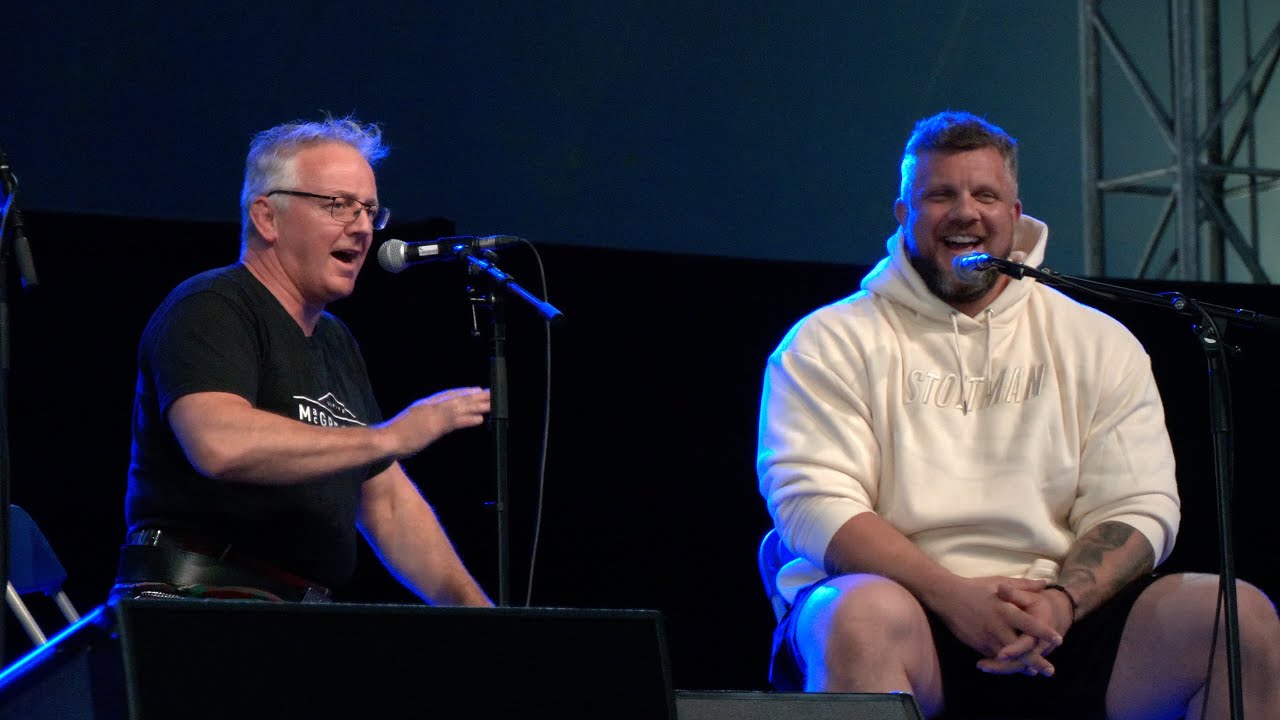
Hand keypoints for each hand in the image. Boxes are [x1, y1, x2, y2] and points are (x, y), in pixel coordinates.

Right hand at [379, 387, 490, 457]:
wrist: (383, 441)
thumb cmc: (391, 438)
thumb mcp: (409, 425)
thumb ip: (420, 422)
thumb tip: (427, 426)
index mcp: (423, 405)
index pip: (447, 395)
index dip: (462, 392)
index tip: (475, 390)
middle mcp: (429, 407)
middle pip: (457, 398)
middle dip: (474, 396)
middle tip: (490, 393)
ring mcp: (432, 416)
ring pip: (460, 407)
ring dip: (477, 405)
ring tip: (492, 403)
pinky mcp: (434, 427)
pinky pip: (455, 422)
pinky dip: (468, 420)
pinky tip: (480, 419)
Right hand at [929, 576, 1061, 675]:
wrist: (947, 596)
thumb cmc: (976, 587)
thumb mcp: (1000, 582)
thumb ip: (1024, 585)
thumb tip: (1045, 583)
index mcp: (1005, 609)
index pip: (1029, 623)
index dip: (1044, 633)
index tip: (1059, 640)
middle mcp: (997, 625)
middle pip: (1020, 648)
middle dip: (1036, 660)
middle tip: (1050, 670)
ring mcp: (986, 637)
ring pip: (1007, 657)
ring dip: (1021, 666)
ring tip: (1034, 672)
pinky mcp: (977, 644)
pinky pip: (994, 657)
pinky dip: (1005, 663)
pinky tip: (1014, 666)